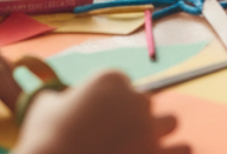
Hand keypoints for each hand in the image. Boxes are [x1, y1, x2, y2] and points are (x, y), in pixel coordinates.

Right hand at [17, 71, 187, 153]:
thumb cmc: (43, 140)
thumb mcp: (44, 107)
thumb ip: (60, 98)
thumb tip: (61, 101)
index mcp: (111, 79)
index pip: (123, 84)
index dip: (111, 102)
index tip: (98, 119)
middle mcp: (136, 99)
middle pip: (145, 103)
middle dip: (132, 118)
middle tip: (112, 138)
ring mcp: (150, 128)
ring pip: (170, 122)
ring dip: (158, 132)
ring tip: (140, 147)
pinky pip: (183, 149)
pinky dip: (174, 153)